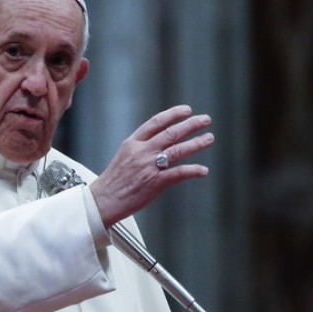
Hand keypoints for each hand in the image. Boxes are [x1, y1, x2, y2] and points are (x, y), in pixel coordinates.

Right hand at [89, 105, 214, 226]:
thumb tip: (158, 142)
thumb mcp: (123, 156)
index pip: (156, 122)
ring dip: (196, 143)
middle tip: (206, 119)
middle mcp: (142, 151)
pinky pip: (179, 173)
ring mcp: (149, 167)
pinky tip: (203, 170)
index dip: (173, 114)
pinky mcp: (155, 183)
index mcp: (132, 143)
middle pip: (171, 133)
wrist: (103, 201)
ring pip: (178, 150)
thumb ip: (140, 148)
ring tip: (209, 138)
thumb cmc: (113, 181)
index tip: (187, 110)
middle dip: (191, 124)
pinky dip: (193, 171)